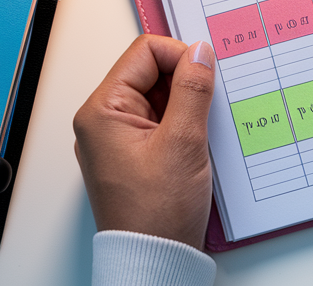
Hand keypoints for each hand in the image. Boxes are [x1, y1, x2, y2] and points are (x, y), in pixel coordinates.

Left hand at [73, 34, 216, 247]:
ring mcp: (120, 138)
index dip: (180, 56)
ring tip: (203, 131)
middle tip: (209, 105)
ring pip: (161, 97)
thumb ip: (193, 90)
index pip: (144, 53)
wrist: (154, 260)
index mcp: (103, 111)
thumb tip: (200, 53)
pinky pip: (164, 121)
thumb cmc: (156, 214)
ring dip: (188, 106)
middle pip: (151, 72)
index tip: (207, 74)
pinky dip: (186, 124)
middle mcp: (105, 121)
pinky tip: (200, 142)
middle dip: (186, 82)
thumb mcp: (183, 142)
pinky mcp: (136, 154)